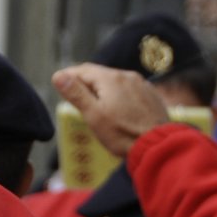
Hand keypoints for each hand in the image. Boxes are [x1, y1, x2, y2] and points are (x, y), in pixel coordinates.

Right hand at [52, 62, 169, 157]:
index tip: (59, 84)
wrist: (158, 146)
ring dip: (102, 88)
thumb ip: (76, 93)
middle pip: (99, 74)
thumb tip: (58, 75)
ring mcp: (141, 85)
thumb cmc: (122, 134)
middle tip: (73, 95)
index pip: (82, 70)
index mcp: (110, 79)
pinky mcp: (150, 95)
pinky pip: (129, 89)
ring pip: (115, 82)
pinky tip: (116, 108)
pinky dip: (118, 94)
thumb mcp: (93, 115)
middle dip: (84, 82)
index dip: (68, 76)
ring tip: (94, 104)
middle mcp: (127, 76)